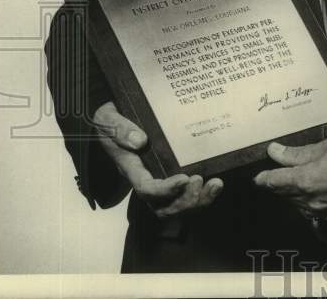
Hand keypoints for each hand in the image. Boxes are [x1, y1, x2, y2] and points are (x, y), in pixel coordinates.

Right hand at [93, 101, 222, 217]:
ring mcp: (159, 180)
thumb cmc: (112, 121)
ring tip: (215, 184)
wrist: (113, 121)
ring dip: (198, 201)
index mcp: (131, 168)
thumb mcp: (109, 120)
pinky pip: (186, 196)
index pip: (146, 189)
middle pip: (164, 207)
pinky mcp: (171, 176)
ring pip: (177, 206)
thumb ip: (121, 130)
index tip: (184, 178)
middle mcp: (146, 179)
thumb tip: (140, 141)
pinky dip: (203, 195)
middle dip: (185, 201)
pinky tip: (216, 183)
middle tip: (200, 181)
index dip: (165, 190)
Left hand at [253, 137, 326, 223]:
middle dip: (281, 184)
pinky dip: (315, 201)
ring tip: (307, 178)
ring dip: (298, 193)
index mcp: (305, 180)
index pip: (273, 182)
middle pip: (285, 194)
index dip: (263, 178)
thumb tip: (276, 151)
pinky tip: (324, 190)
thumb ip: (299, 152)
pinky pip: (317, 211)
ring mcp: (325, 211)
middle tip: (283, 172)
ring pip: (300, 204)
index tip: (259, 176)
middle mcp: (311, 200)